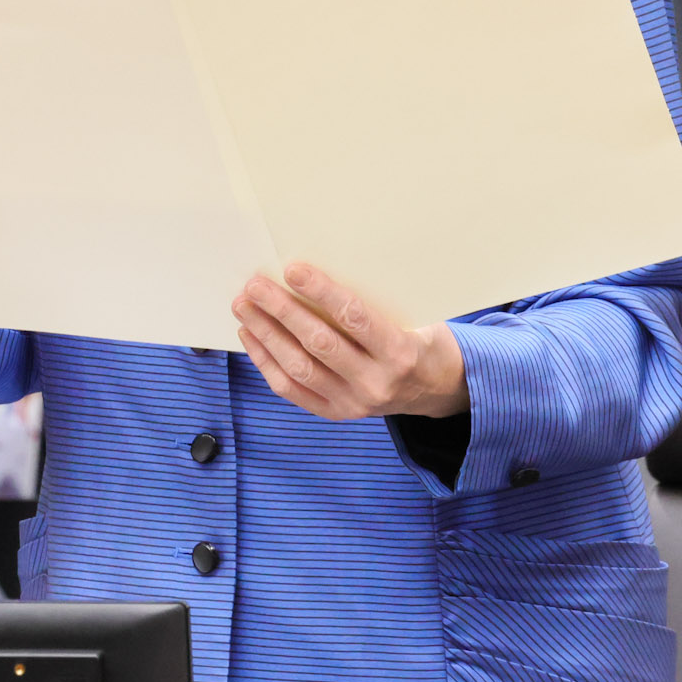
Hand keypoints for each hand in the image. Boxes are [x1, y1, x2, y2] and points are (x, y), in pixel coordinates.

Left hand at [234, 263, 468, 420]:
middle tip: (255, 285)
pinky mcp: (335, 413)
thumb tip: (320, 268)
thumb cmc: (421, 338)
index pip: (353, 317)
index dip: (321, 292)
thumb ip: (375, 301)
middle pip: (318, 343)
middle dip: (282, 311)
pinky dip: (267, 362)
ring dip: (266, 334)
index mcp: (400, 353)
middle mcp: (375, 382)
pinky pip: (292, 389)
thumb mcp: (416, 316)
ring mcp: (353, 403)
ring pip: (299, 367)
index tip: (292, 269)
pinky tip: (252, 336)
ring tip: (244, 307)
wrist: (437, 390)